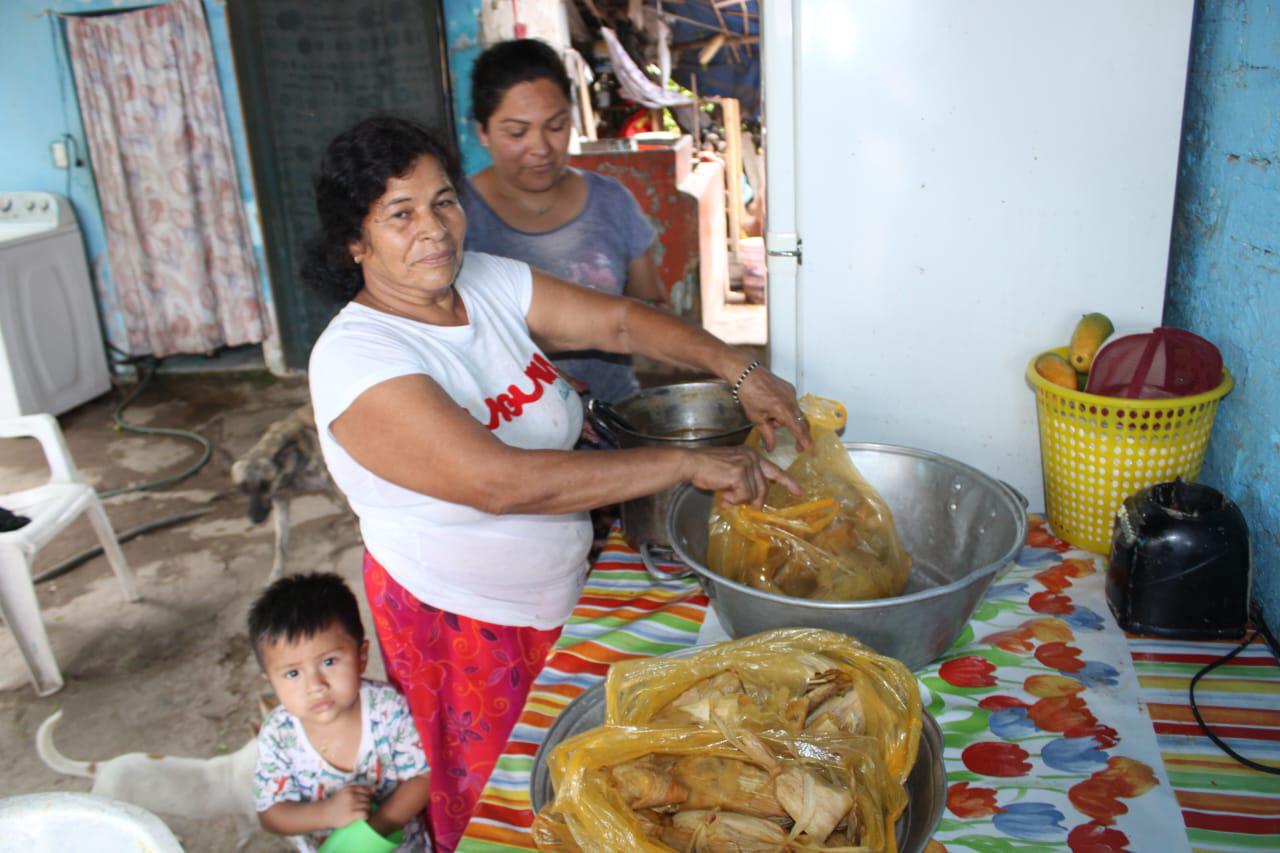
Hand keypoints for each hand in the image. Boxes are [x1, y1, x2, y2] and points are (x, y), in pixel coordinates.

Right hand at [323, 784, 371, 828]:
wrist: (324, 813)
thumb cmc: (336, 803)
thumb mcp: (345, 792)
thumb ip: (357, 789)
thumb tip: (374, 790)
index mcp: (350, 789)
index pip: (366, 790)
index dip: (369, 795)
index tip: (366, 800)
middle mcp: (351, 796)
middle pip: (368, 799)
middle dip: (368, 803)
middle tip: (363, 808)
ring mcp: (351, 805)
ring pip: (367, 806)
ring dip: (367, 810)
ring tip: (363, 812)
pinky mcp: (351, 815)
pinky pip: (365, 814)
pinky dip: (366, 815)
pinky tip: (363, 817)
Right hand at [686, 446, 800, 505]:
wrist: (691, 462)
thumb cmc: (706, 467)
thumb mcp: (729, 471)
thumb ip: (742, 483)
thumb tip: (748, 501)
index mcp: (752, 455)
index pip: (775, 471)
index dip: (787, 483)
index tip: (798, 492)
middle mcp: (753, 458)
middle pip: (764, 488)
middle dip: (754, 499)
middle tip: (737, 502)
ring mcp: (747, 465)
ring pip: (753, 494)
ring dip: (738, 499)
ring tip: (725, 494)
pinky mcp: (740, 473)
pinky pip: (743, 496)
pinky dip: (733, 499)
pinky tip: (723, 493)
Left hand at [735, 365, 811, 452]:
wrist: (747, 373)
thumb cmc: (749, 395)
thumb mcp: (756, 418)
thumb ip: (767, 435)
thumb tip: (771, 449)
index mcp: (783, 410)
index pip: (798, 429)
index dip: (804, 440)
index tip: (809, 449)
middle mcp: (791, 401)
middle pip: (802, 421)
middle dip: (799, 434)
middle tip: (797, 447)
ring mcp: (792, 393)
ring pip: (795, 413)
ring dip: (787, 419)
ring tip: (769, 416)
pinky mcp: (790, 388)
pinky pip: (792, 404)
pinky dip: (785, 409)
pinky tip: (771, 406)